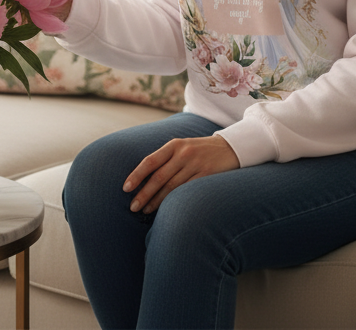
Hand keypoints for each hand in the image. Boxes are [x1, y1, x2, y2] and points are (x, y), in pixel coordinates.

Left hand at [123, 135, 239, 214]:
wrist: (229, 147)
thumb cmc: (199, 150)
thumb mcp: (182, 147)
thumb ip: (165, 159)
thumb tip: (143, 179)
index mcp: (174, 145)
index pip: (150, 161)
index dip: (136, 175)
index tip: (125, 188)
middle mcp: (183, 153)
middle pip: (159, 177)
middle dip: (144, 193)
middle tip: (133, 207)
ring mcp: (196, 164)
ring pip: (171, 187)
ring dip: (156, 201)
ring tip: (145, 211)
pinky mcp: (206, 175)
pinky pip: (186, 191)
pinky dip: (174, 201)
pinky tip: (166, 209)